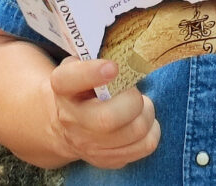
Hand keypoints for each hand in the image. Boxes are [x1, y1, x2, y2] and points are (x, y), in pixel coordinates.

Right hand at [45, 58, 159, 168]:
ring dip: (147, 113)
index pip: (69, 80)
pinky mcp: (107, 159)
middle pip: (107, 118)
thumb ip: (97, 57)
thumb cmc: (83, 87)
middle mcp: (71, 119)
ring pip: (135, 131)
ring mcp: (88, 145)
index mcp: (63, 87)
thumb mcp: (81, 65)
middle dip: (132, 100)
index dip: (91, 73)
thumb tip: (127, 59)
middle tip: (134, 93)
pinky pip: (145, 146)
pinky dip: (152, 130)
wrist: (66, 125)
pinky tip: (141, 121)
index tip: (113, 68)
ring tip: (141, 106)